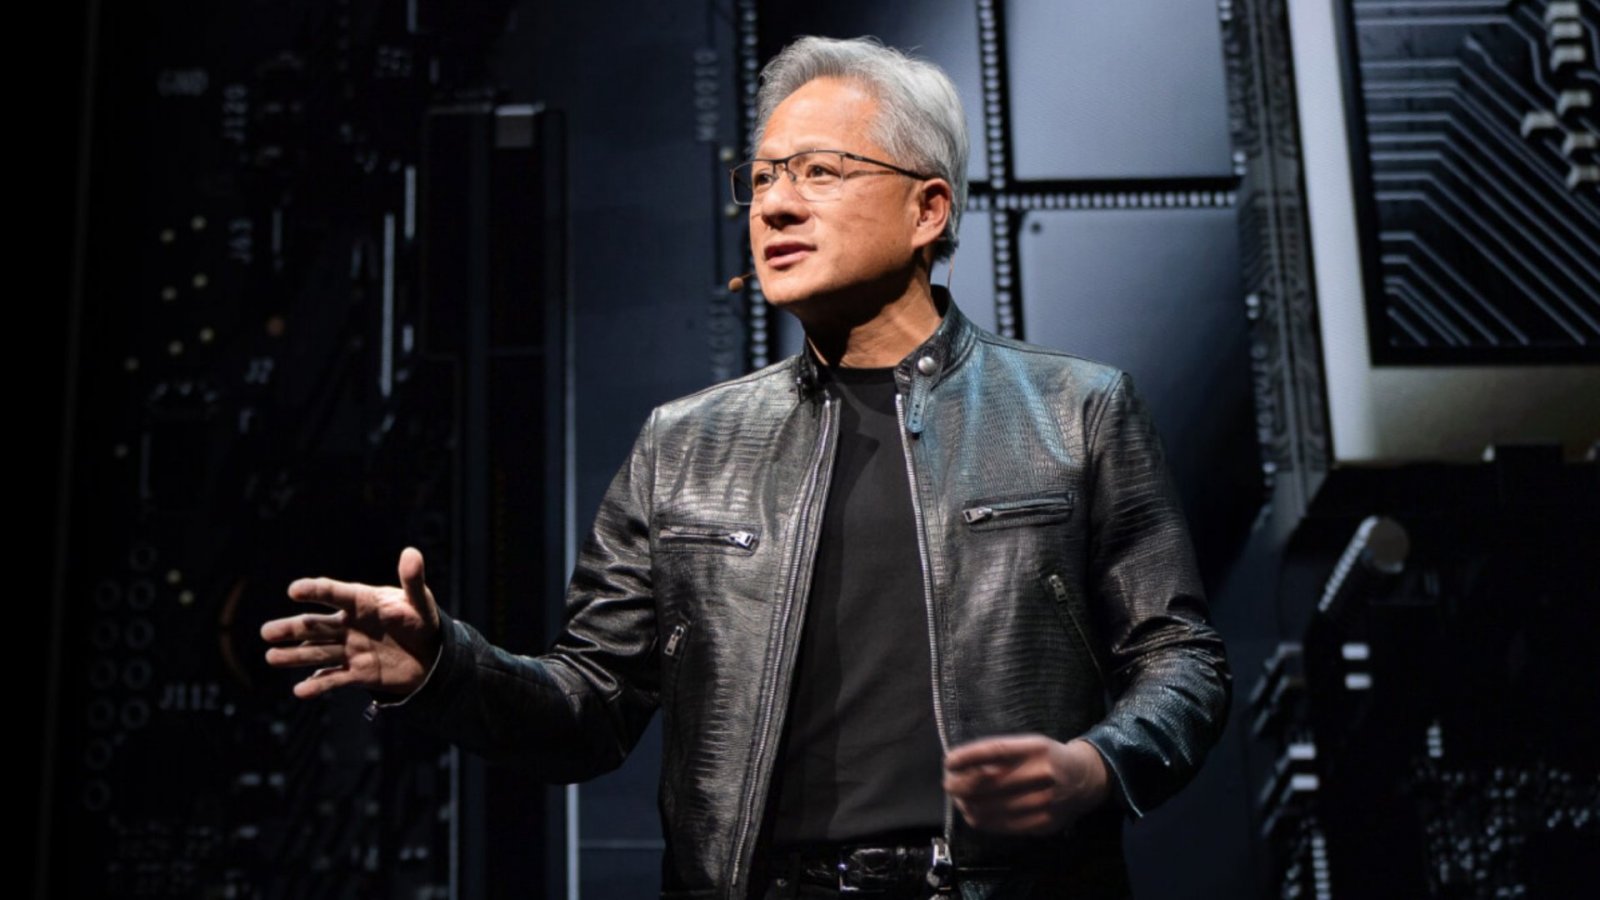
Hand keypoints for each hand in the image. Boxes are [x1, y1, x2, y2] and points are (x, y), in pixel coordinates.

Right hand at [260, 547, 442, 699]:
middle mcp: (350, 626)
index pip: (335, 594)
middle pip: (316, 626)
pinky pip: (334, 679)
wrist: (431, 654)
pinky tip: (300, 691)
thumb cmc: (421, 620)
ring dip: (295, 656)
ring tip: (271, 657)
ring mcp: (351, 650)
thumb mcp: (420, 601)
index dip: (316, 591)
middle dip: (292, 629)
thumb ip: (413, 580)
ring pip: (318, 653)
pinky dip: (318, 684)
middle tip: (266, 632)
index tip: (294, 590)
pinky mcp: (358, 673)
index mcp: (362, 603)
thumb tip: (411, 553)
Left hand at [942, 734, 1110, 834]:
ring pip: (989, 808)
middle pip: (986, 783)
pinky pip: (1000, 825)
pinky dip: (980, 818)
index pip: (993, 752)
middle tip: (949, 782)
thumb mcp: (1029, 744)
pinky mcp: (1042, 824)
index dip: (966, 758)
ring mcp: (1043, 802)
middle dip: (959, 784)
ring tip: (959, 798)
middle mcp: (1041, 774)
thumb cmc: (1048, 758)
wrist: (1086, 780)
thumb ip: (1000, 753)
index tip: (948, 761)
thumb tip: (959, 765)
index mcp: (1036, 748)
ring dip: (965, 803)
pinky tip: (973, 811)